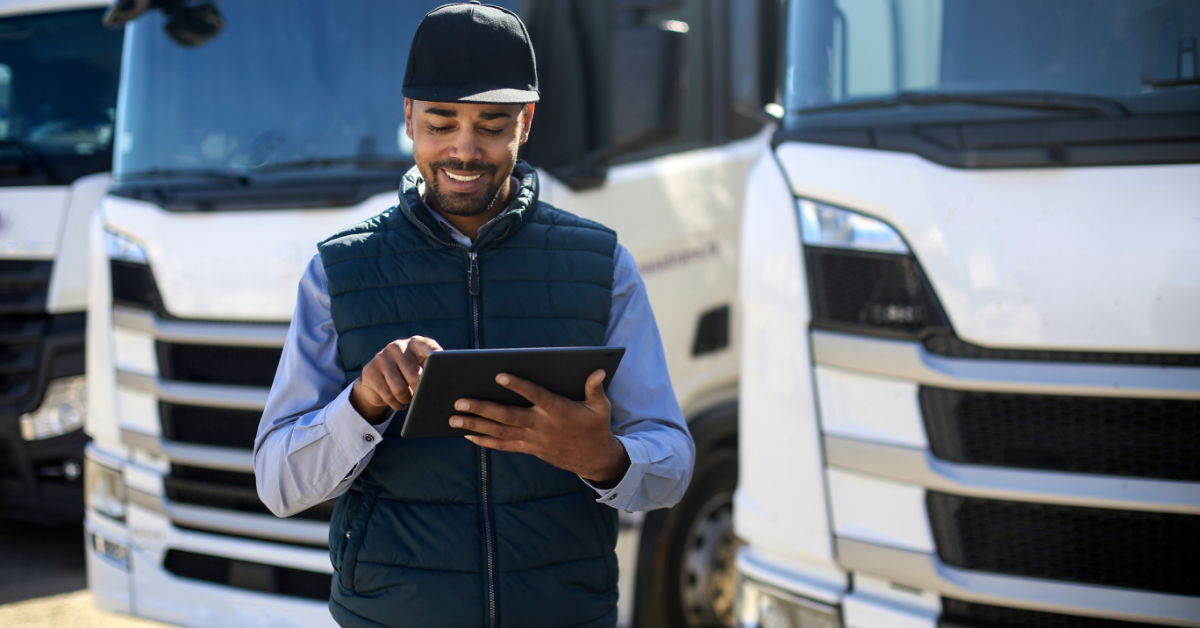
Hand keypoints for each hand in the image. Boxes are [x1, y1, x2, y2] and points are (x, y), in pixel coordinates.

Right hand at [349, 336, 442, 423]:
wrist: (376, 381)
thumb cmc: (406, 375)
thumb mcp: (419, 369)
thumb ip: (430, 370)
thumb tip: (441, 383)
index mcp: (414, 343)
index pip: (428, 346)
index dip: (435, 354)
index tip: (441, 360)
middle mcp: (397, 346)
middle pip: (414, 375)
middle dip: (419, 390)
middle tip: (420, 395)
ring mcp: (382, 357)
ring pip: (399, 388)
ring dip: (407, 399)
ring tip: (408, 399)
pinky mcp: (370, 370)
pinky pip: (388, 395)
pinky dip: (396, 404)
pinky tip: (398, 402)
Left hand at [450, 369, 630, 484]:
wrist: (594, 459)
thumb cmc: (595, 427)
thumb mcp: (600, 407)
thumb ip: (595, 388)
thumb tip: (598, 371)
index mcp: (558, 411)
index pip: (535, 396)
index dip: (518, 386)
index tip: (499, 375)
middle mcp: (542, 426)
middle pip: (508, 416)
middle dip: (482, 409)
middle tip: (459, 401)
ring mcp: (533, 440)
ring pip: (500, 432)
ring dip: (475, 425)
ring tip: (454, 418)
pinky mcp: (529, 449)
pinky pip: (503, 445)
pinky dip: (485, 440)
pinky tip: (467, 434)